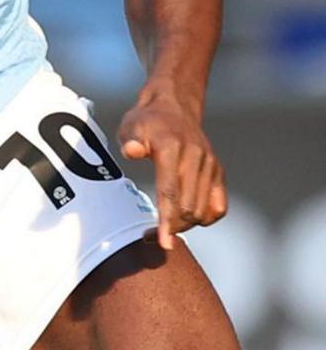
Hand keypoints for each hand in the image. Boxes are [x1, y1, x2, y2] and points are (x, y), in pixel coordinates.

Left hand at [118, 93, 227, 248]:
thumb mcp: (130, 125)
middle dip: (171, 227)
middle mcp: (197, 158)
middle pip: (188, 207)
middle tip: (151, 236)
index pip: (170, 192)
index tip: (164, 242)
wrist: (174, 107)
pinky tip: (187, 220)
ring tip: (164, 228)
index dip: (167, 220)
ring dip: (185, 226)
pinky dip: (205, 218)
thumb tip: (133, 151)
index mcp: (173, 149)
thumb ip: (130, 140)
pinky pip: (219, 206)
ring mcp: (210, 166)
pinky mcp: (218, 172)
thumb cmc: (147, 121)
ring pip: (203, 210)